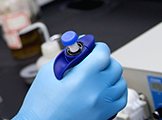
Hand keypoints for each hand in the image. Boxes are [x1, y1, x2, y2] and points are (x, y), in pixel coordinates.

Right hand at [13, 42, 127, 119]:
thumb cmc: (41, 104)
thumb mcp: (49, 72)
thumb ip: (68, 58)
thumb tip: (80, 49)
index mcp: (83, 77)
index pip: (103, 53)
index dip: (97, 47)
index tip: (92, 48)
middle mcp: (97, 91)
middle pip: (115, 66)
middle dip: (105, 60)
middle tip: (93, 62)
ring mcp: (103, 105)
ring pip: (121, 82)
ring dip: (111, 76)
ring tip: (98, 77)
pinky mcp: (105, 115)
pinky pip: (121, 99)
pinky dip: (115, 92)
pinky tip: (103, 90)